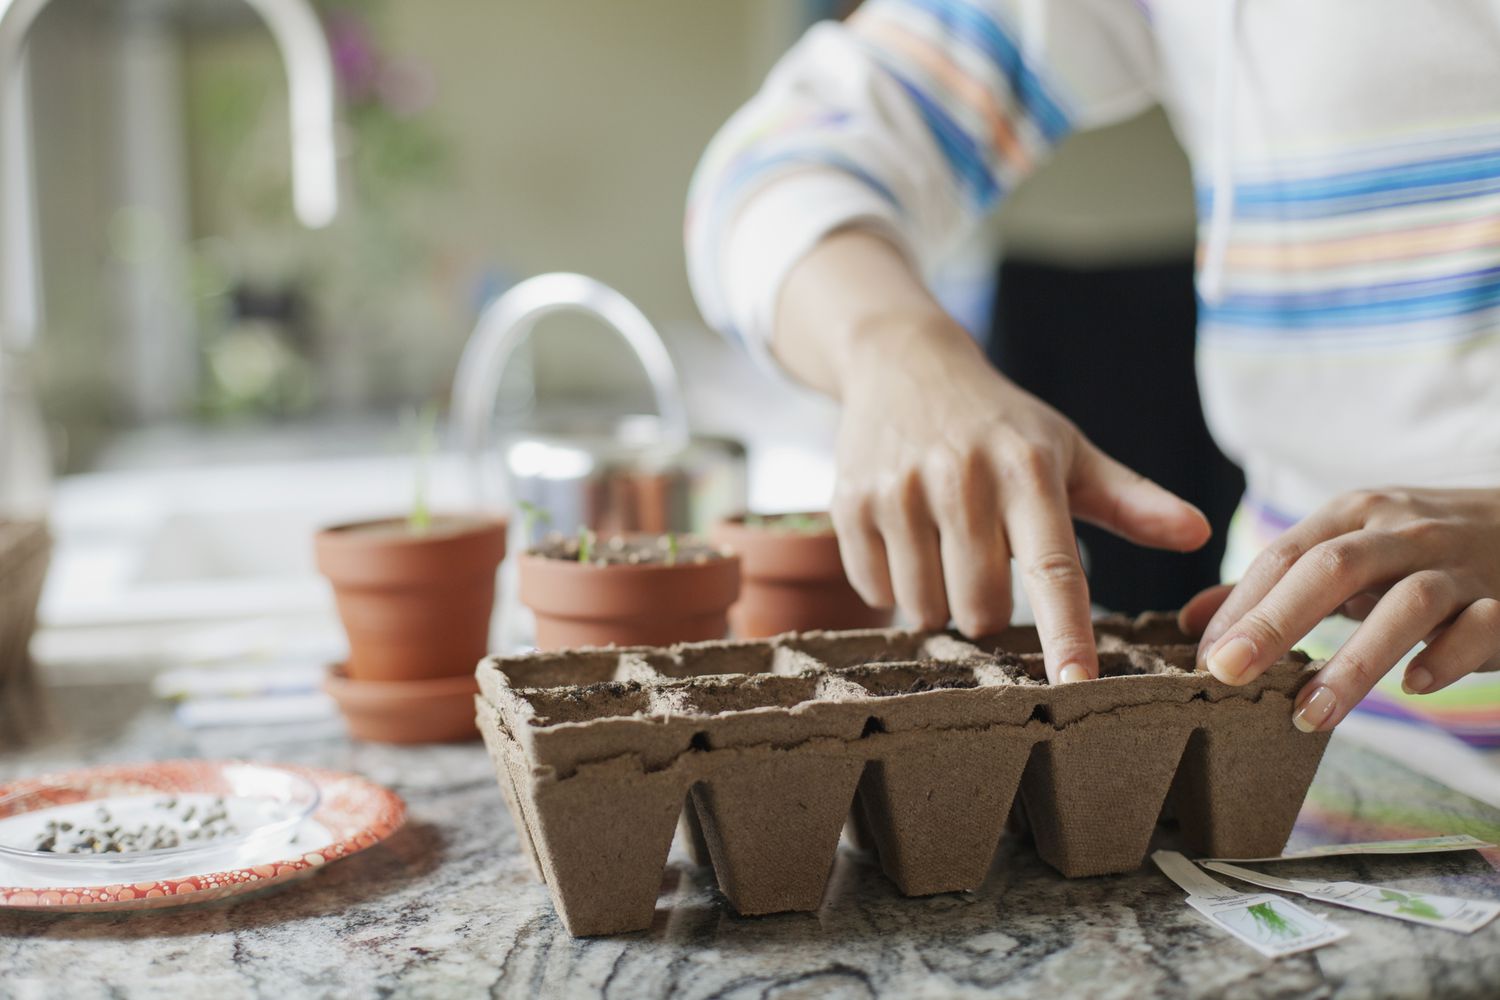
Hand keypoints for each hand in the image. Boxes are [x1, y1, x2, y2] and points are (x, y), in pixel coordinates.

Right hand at [829, 311, 1209, 681]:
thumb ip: (1130, 501)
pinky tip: (904, 536)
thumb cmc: (1000, 421)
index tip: (1077, 684)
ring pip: (923, 606)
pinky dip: (893, 581)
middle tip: (986, 564)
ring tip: (943, 547)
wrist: (903, 362)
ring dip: (938, 598)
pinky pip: (875, 588)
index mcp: (1027, 471)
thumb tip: (1200, 535)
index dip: (1065, 632)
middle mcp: (961, 479)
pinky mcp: (849, 503)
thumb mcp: (1067, 450)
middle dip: (988, 609)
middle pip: (980, 607)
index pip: (1053, 568)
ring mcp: (898, 491)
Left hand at [1182, 488, 1499, 731]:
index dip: (1242, 606)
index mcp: (1355, 516)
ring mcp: (1460, 566)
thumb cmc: (1418, 551)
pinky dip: (1447, 655)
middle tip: (1228, 673)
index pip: (1285, 555)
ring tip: (1309, 716)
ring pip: (1408, 603)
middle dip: (1275, 621)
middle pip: (1333, 567)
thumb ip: (1274, 585)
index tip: (1206, 658)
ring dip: (1355, 662)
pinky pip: (1481, 625)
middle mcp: (1404, 532)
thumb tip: (1192, 622)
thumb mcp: (1347, 550)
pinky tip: (1414, 687)